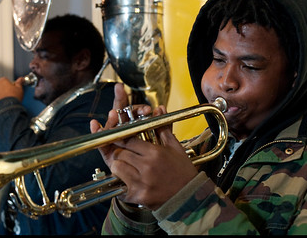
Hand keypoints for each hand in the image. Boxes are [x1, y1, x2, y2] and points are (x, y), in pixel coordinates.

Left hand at [0, 77, 24, 108]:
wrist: (5, 109)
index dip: (8, 87)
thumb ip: (19, 83)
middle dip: (1, 90)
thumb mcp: (19, 89)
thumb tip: (21, 79)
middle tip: (6, 97)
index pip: (5, 81)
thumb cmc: (12, 99)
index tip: (10, 91)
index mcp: (3, 80)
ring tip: (2, 102)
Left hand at [90, 83, 197, 209]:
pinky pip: (119, 185)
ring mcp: (141, 182)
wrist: (190, 199)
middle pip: (119, 153)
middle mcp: (146, 167)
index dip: (121, 137)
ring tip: (125, 165)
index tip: (119, 137)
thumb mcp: (175, 148)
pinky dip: (120, 182)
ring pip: (116, 167)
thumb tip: (159, 108)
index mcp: (155, 153)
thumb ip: (163, 128)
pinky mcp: (138, 196)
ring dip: (117, 165)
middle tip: (121, 151)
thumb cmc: (183, 172)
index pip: (128, 139)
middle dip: (117, 151)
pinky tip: (127, 180)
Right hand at [90, 83, 157, 169]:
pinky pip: (102, 143)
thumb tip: (160, 108)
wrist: (157, 184)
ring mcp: (116, 142)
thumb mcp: (165, 144)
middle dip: (120, 101)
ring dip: (112, 117)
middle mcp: (124, 132)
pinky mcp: (109, 154)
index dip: (135, 105)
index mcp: (136, 126)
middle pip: (120, 112)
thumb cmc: (161, 164)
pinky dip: (96, 132)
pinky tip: (94, 124)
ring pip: (112, 125)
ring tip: (113, 114)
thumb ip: (162, 127)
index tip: (136, 100)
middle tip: (120, 93)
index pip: (133, 110)